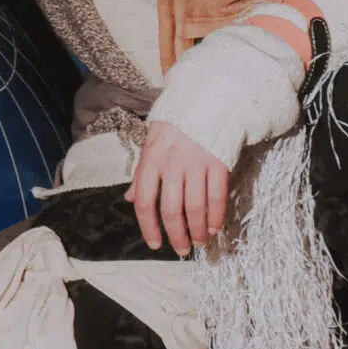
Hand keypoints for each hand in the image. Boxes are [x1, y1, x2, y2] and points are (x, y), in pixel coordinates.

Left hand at [127, 120, 229, 255]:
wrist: (204, 99)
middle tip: (180, 250)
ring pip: (195, 207)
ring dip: (196, 230)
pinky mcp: (219, 162)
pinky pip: (217, 195)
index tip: (154, 244)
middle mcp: (172, 163)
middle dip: (175, 234)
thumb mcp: (150, 145)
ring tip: (197, 243)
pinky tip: (213, 228)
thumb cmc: (173, 126)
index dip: (148, 227)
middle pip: (170, 209)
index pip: (144, 201)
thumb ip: (141, 174)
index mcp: (150, 160)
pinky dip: (216, 216)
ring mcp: (197, 163)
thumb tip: (128, 199)